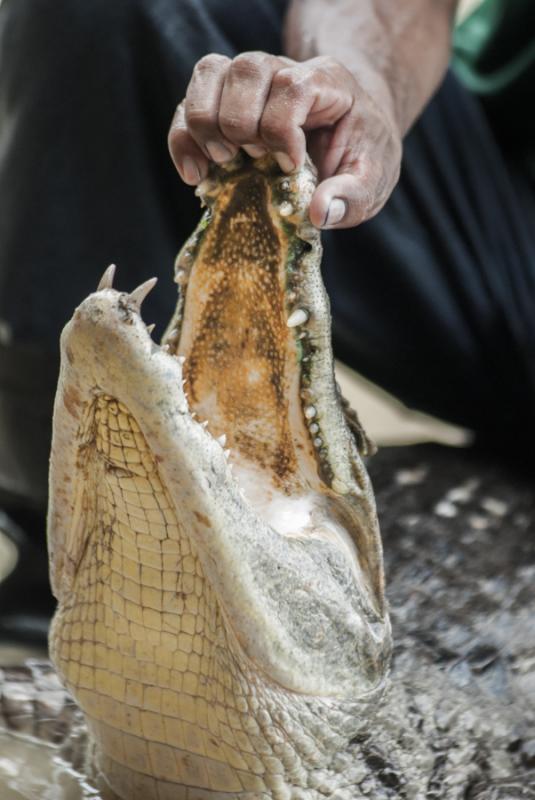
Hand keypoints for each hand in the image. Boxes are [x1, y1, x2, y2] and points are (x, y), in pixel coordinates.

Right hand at [168, 52, 401, 228]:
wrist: (350, 131)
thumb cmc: (360, 152)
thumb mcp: (373, 178)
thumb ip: (354, 195)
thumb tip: (320, 213)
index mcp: (325, 82)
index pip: (291, 85)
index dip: (282, 129)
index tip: (291, 167)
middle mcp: (282, 70)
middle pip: (246, 70)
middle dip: (243, 125)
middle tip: (255, 161)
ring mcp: (248, 83)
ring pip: (209, 73)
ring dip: (206, 124)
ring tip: (222, 163)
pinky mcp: (223, 103)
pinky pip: (187, 103)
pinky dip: (182, 138)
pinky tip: (195, 175)